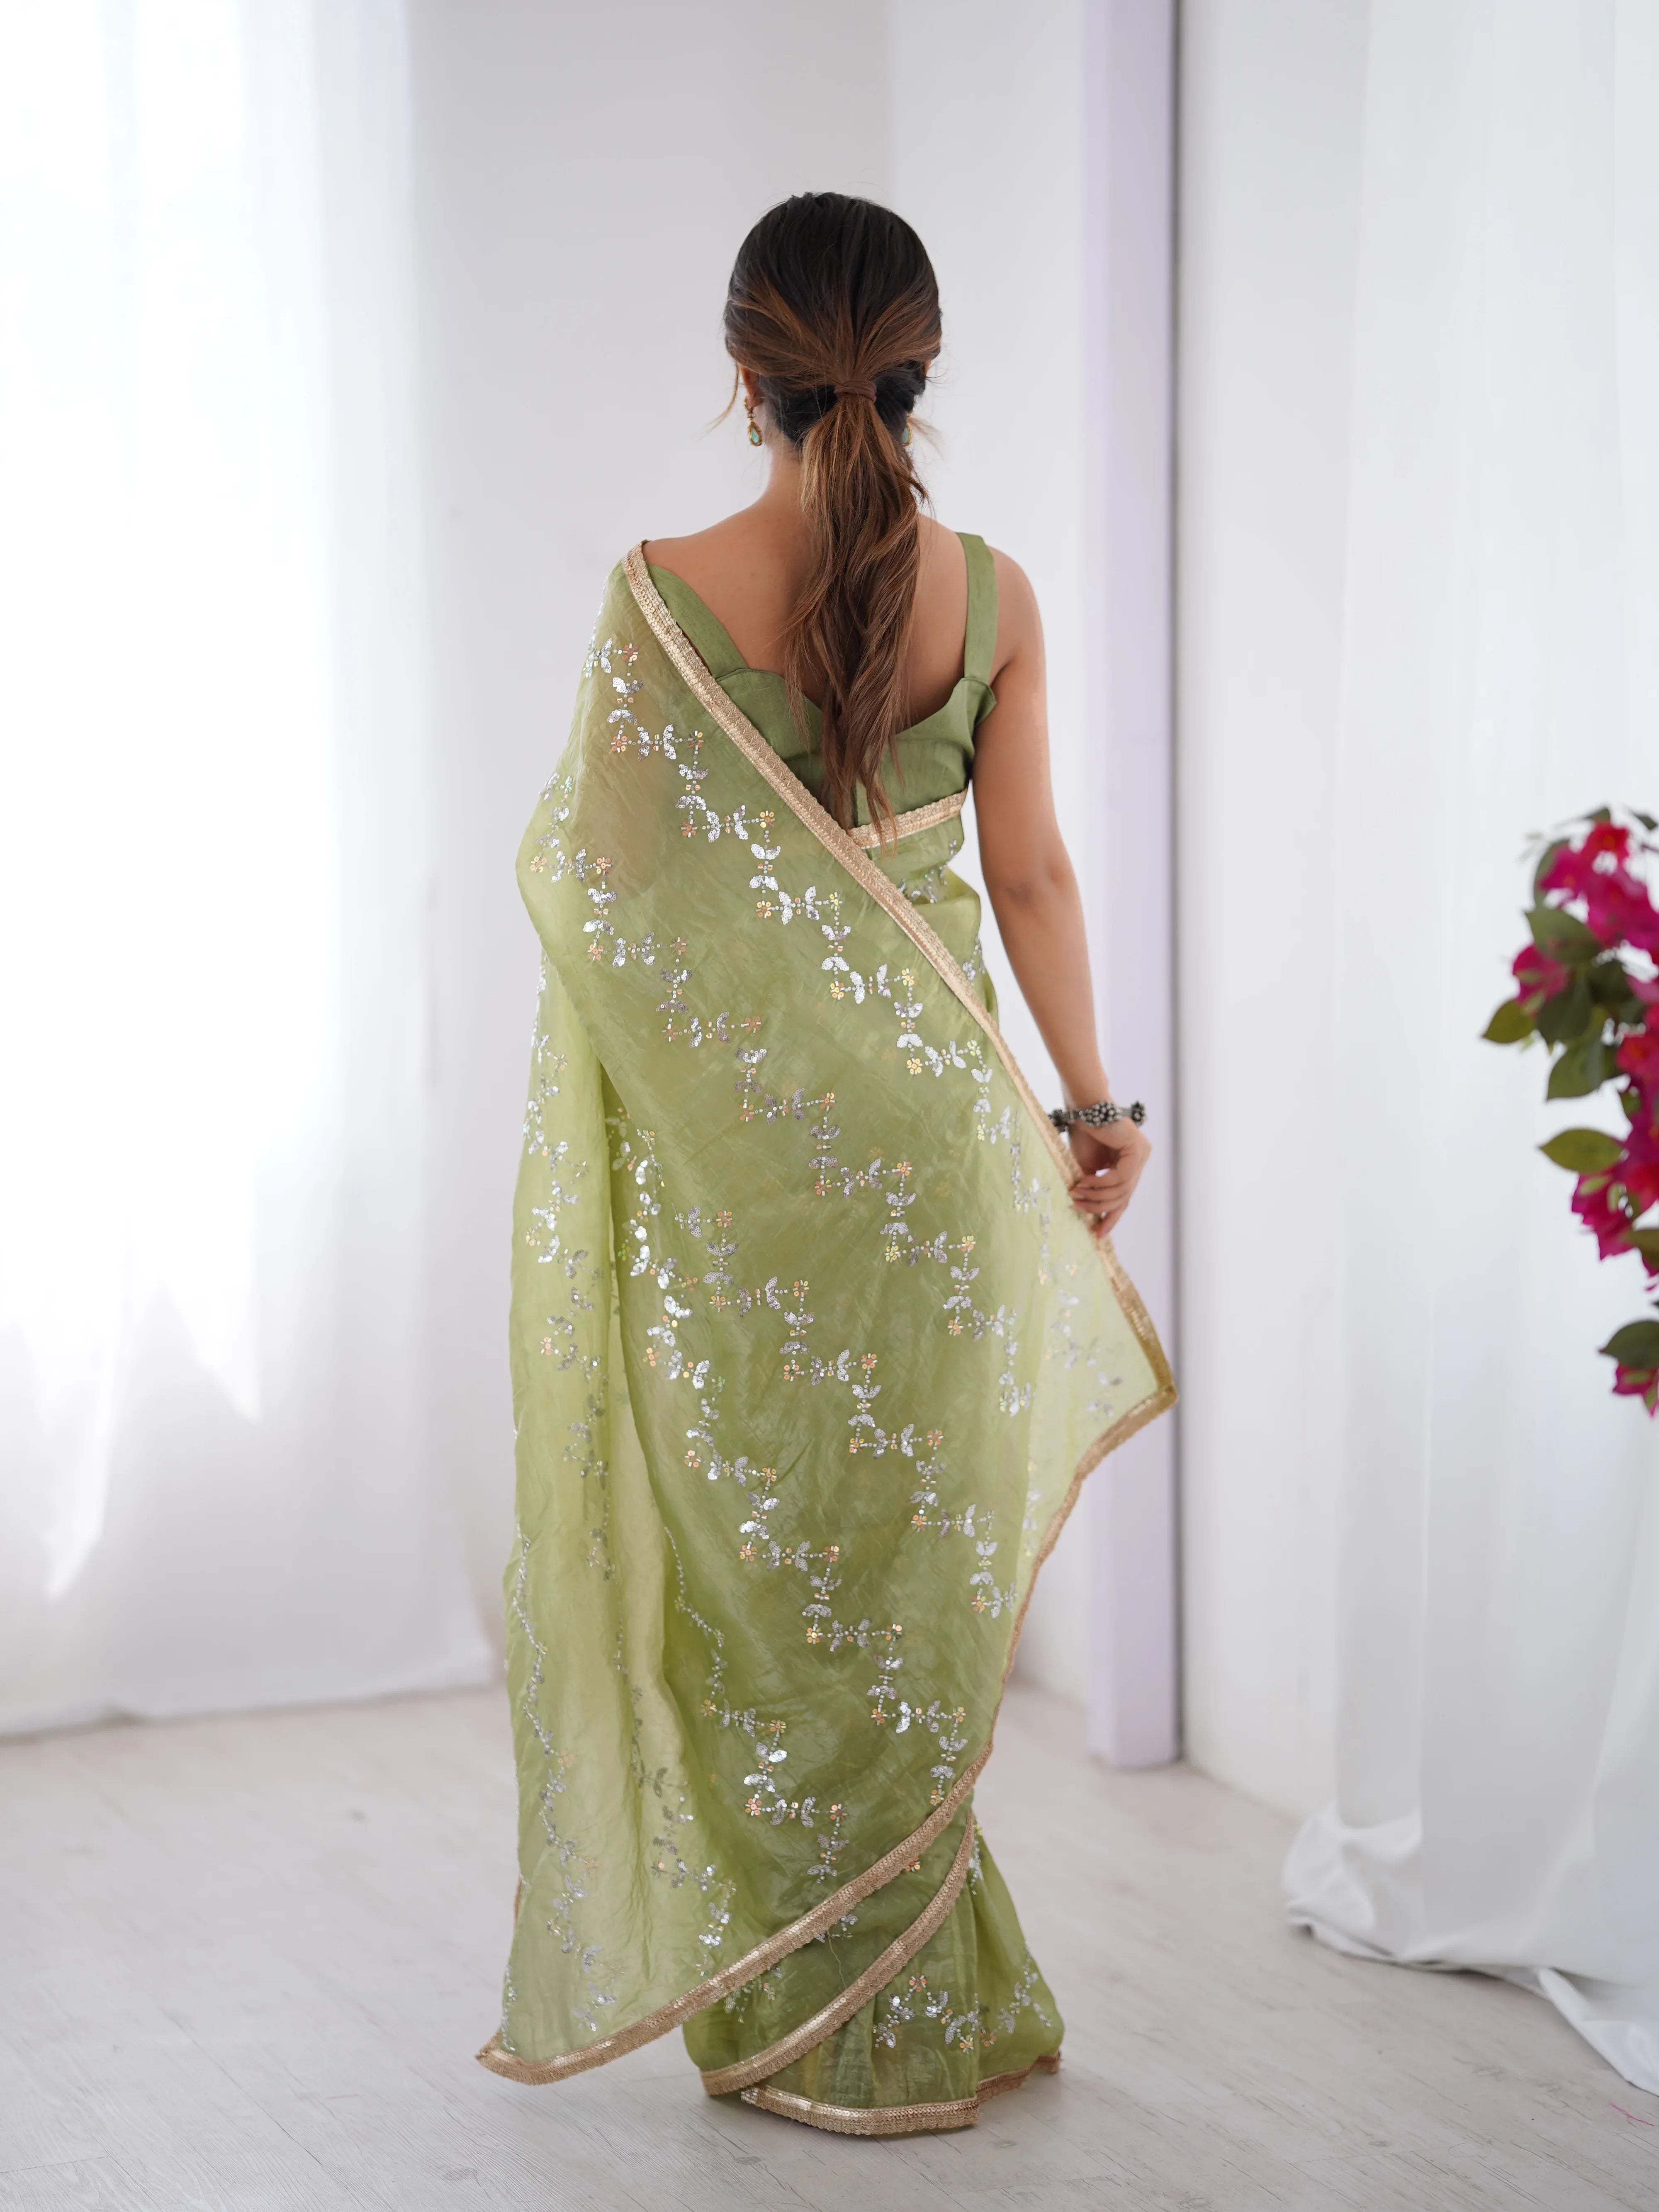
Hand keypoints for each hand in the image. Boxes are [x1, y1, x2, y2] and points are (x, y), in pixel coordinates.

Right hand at [1066, 1117, 1149, 1238]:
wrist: (1084, 1107)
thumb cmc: (1084, 1134)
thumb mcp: (1087, 1168)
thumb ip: (1093, 1188)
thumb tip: (1089, 1213)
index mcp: (1129, 1165)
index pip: (1124, 1197)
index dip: (1111, 1217)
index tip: (1097, 1234)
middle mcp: (1139, 1160)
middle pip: (1124, 1196)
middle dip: (1099, 1207)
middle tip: (1077, 1209)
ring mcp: (1141, 1155)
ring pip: (1122, 1189)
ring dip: (1096, 1196)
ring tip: (1076, 1195)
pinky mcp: (1137, 1149)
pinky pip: (1121, 1177)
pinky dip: (1101, 1183)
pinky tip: (1085, 1183)